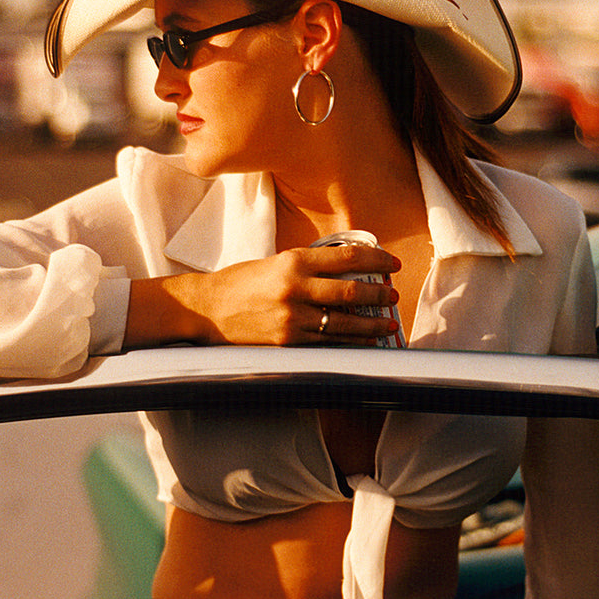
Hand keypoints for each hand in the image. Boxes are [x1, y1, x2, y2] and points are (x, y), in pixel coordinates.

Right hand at [127, 244, 400, 347]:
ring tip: (388, 322)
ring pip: (343, 321)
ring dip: (371, 323)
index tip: (391, 262)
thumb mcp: (275, 263)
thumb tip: (346, 271)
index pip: (346, 256)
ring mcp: (291, 317)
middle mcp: (294, 287)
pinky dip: (350, 342)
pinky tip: (364, 340)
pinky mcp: (287, 342)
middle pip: (350, 290)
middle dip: (378, 293)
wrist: (205, 309)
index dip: (375, 258)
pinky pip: (327, 342)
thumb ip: (307, 267)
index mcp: (292, 261)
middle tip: (393, 294)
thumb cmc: (240, 283)